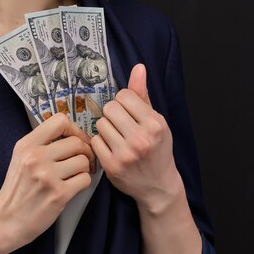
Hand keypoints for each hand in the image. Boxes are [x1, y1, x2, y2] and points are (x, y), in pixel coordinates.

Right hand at [0, 113, 95, 250]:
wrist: (6, 222)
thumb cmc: (17, 191)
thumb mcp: (20, 159)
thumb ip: (41, 144)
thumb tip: (73, 135)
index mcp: (26, 145)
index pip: (60, 121)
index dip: (74, 129)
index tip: (76, 139)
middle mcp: (36, 157)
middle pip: (76, 142)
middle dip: (84, 151)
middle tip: (82, 161)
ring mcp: (47, 176)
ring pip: (83, 160)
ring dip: (84, 168)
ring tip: (75, 175)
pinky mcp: (59, 194)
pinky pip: (85, 179)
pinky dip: (83, 183)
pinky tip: (73, 187)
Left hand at [91, 64, 183, 212]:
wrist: (158, 185)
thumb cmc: (157, 149)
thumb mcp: (156, 121)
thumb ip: (143, 95)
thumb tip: (138, 67)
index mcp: (155, 124)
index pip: (124, 96)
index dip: (124, 103)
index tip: (129, 114)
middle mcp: (142, 138)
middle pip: (110, 108)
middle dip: (113, 115)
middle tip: (121, 126)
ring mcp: (126, 153)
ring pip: (100, 124)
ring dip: (106, 129)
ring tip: (117, 138)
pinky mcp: (112, 166)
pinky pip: (95, 141)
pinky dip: (100, 144)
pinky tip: (111, 150)